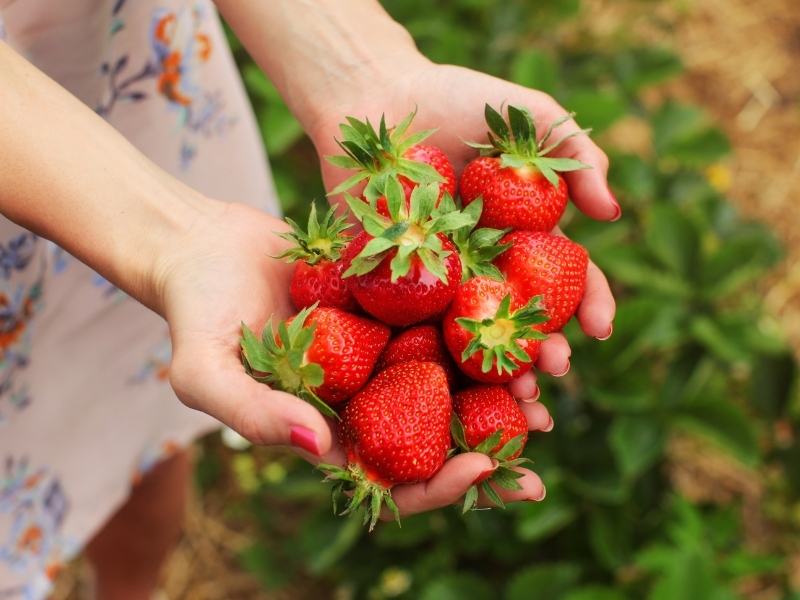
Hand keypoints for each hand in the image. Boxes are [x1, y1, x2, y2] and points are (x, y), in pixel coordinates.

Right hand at [156, 200, 550, 513]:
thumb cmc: (196, 314)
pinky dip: (478, 318)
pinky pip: (440, 315)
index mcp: (329, 430)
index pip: (391, 478)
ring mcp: (380, 349)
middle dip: (494, 438)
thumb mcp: (205, 371)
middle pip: (437, 433)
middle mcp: (364, 396)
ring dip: (500, 378)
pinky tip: (518, 310)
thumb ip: (251, 414)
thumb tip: (317, 446)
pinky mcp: (391, 302)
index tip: (483, 468)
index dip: (439, 485)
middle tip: (542, 428)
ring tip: (549, 369)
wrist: (204, 245)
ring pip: (451, 374)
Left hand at [310, 60, 616, 390]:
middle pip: (521, 318)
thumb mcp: (528, 116)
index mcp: (521, 235)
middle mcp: (484, 265)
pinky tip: (450, 380)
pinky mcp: (390, 283)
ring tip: (516, 392)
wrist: (376, 96)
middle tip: (558, 370)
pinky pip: (413, 327)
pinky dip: (433, 357)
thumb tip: (613, 213)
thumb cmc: (456, 101)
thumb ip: (577, 154)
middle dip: (545, 349)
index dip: (589, 303)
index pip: (565, 278)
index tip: (601, 329)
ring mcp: (439, 279)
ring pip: (472, 336)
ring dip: (497, 369)